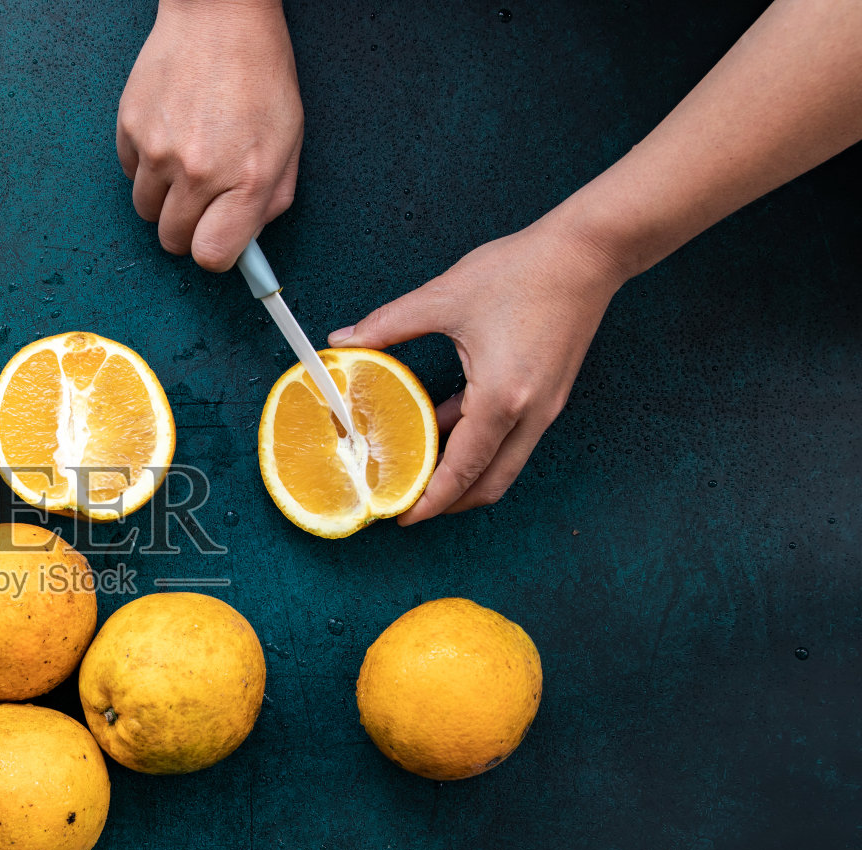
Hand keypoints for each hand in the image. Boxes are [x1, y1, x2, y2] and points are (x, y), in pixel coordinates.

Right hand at [116, 0, 303, 271]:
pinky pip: (131, 174)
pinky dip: (146, 165)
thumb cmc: (260, 73)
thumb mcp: (287, 142)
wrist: (220, 15)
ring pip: (147, 211)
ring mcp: (159, 151)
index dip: (215, 252)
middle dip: (189, 228)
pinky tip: (169, 135)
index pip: (212, 256)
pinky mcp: (130, 129)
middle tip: (204, 199)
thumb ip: (268, 200)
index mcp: (246, 179)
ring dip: (164, 198)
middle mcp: (199, 171)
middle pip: (174, 240)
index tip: (218, 241)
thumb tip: (245, 242)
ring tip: (186, 161)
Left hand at [327, 217, 629, 523]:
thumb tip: (344, 340)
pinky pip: (509, 436)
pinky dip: (478, 444)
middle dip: (449, 503)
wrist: (587, 252)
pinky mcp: (548, 395)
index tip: (402, 516)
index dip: (430, 500)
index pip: (462, 471)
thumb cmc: (523, 271)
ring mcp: (544, 407)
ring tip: (420, 471)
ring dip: (464, 476)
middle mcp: (530, 414)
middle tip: (409, 505)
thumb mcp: (444, 297)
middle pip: (489, 484)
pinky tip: (442, 426)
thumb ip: (388, 325)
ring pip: (502, 464)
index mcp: (502, 398)